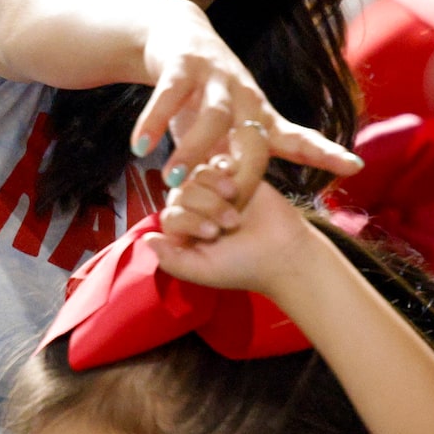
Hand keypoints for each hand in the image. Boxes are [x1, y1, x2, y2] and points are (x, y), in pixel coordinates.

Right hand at [133, 23, 359, 203]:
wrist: (176, 36)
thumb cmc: (204, 96)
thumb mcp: (228, 128)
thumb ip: (235, 162)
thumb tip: (235, 212)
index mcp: (261, 116)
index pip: (298, 139)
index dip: (325, 153)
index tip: (354, 166)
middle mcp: (246, 97)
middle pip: (252, 138)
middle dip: (240, 171)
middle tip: (221, 200)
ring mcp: (216, 78)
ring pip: (212, 116)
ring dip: (192, 148)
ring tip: (171, 177)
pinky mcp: (183, 64)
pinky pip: (170, 95)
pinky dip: (155, 121)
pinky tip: (140, 146)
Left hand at [147, 174, 317, 300]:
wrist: (286, 252)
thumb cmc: (244, 266)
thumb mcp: (203, 271)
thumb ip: (171, 260)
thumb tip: (147, 239)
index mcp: (184, 236)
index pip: (170, 216)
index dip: (188, 220)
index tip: (212, 234)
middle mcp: (195, 212)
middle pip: (181, 193)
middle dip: (205, 206)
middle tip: (230, 223)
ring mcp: (214, 193)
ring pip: (197, 175)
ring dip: (213, 187)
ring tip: (235, 200)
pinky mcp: (235, 177)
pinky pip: (216, 162)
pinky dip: (222, 169)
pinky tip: (235, 182)